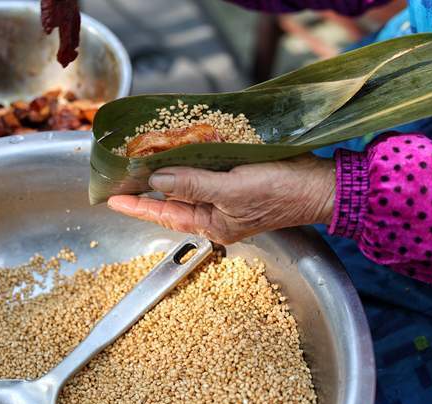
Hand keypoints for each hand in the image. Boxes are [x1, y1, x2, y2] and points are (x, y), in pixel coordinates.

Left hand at [107, 154, 335, 243]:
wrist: (320, 185)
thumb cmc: (280, 193)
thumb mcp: (232, 191)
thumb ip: (193, 185)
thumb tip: (156, 181)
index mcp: (213, 225)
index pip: (164, 215)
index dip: (136, 206)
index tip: (111, 199)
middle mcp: (217, 214)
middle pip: (173, 201)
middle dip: (148, 189)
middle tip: (121, 174)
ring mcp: (227, 198)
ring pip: (188, 185)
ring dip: (167, 172)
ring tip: (140, 160)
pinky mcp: (238, 180)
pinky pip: (206, 173)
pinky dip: (190, 162)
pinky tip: (178, 150)